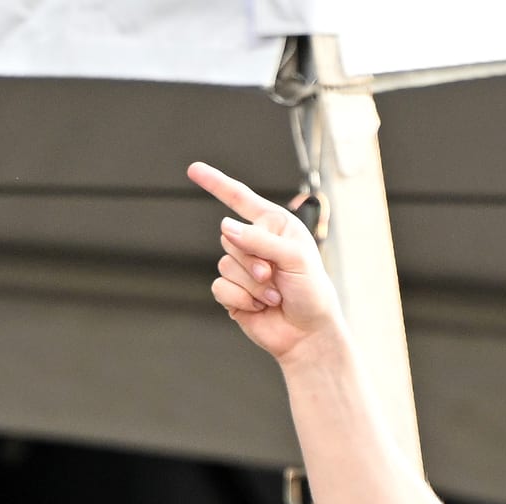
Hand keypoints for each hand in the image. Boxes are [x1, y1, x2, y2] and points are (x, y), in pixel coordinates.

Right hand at [187, 161, 342, 361]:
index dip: (217, 183)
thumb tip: (225, 226)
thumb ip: (260, 239)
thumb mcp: (295, 258)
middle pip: (229, 237)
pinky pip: (220, 287)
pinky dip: (241, 299)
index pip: (240, 199)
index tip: (194, 169)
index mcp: (275, 226)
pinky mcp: (232, 292)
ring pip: (224, 265)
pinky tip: (260, 306)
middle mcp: (256, 243)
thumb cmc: (311, 291)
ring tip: (274, 294)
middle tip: (275, 276)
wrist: (307, 332)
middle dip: (253, 260)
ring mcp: (242, 268)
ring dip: (252, 284)